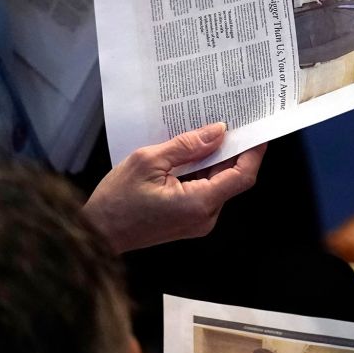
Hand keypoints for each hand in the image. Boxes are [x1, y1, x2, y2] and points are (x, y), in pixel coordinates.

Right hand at [83, 122, 264, 252]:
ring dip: (215, 159)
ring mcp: (197, 221)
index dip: (254, 150)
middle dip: (232, 149)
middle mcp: (205, 216)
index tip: (257, 128)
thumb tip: (218, 132)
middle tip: (230, 119)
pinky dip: (202, 171)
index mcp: (199, 203)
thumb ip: (187, 146)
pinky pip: (205, 191)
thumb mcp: (149, 161)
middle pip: (232, 178)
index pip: (242, 175)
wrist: (96, 233)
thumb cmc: (116, 201)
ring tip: (207, 130)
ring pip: (218, 183)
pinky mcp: (188, 220)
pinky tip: (191, 152)